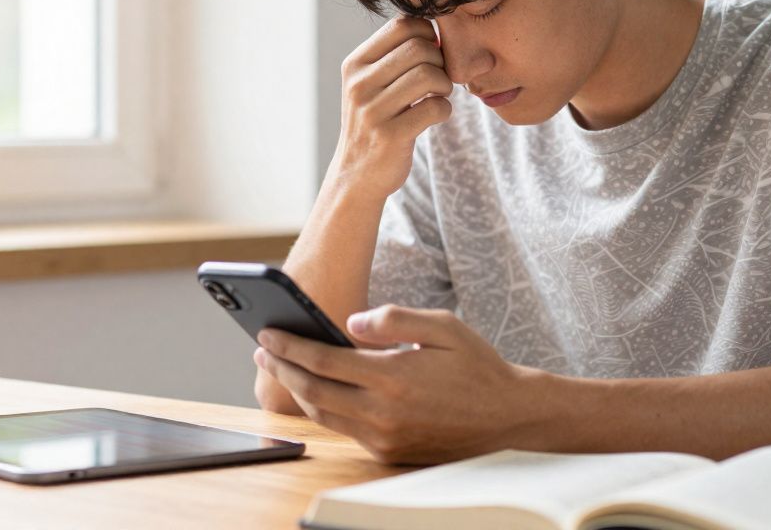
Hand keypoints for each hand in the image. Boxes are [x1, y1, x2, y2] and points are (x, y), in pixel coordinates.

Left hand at [254, 305, 542, 463]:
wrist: (508, 417)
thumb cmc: (476, 366)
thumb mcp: (442, 326)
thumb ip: (394, 319)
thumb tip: (349, 323)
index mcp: (392, 376)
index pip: (323, 360)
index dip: (289, 346)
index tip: (267, 333)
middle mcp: (383, 412)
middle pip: (312, 391)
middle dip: (282, 368)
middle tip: (262, 350)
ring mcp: (384, 437)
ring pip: (323, 415)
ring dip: (297, 390)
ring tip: (282, 367)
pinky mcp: (389, 452)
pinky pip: (344, 430)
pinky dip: (323, 409)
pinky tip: (316, 390)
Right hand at [334, 16, 453, 199]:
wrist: (357, 174)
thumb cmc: (375, 121)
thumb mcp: (371, 84)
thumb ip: (396, 57)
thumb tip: (437, 30)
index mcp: (355, 64)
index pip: (401, 25)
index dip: (428, 34)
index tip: (432, 55)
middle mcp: (359, 84)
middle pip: (418, 48)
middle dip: (440, 61)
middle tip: (440, 79)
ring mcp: (372, 111)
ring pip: (428, 75)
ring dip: (445, 85)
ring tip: (439, 95)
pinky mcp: (390, 136)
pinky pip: (435, 108)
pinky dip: (445, 110)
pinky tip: (436, 115)